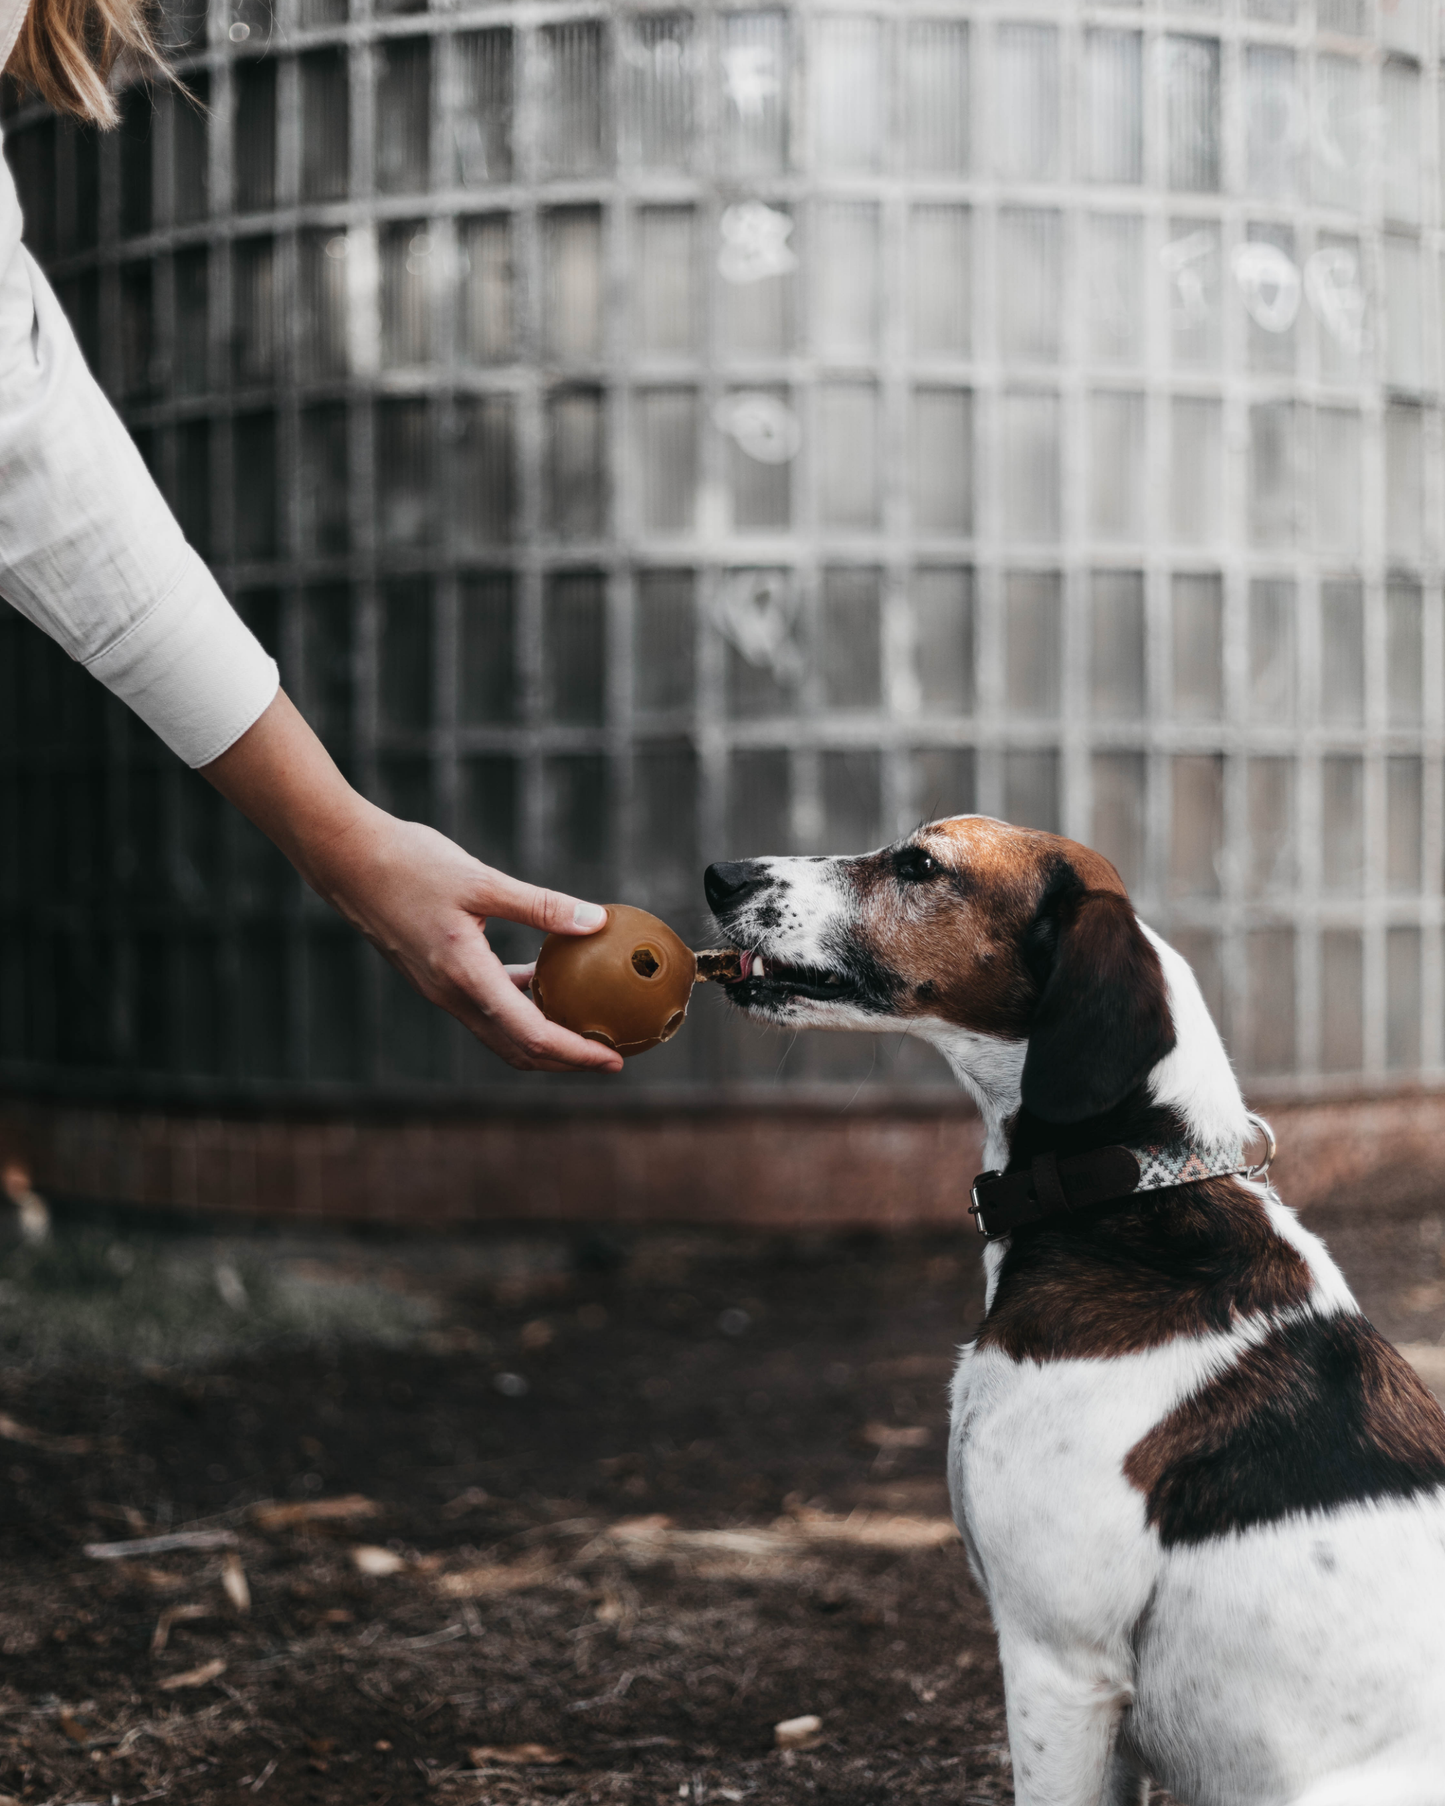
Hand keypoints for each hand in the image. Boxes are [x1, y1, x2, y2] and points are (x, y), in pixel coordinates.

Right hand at [202, 692, 621, 1073]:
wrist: (347, 860)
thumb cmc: (410, 864)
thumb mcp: (481, 880)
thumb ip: (541, 905)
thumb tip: (597, 921)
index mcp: (465, 977)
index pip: (532, 1034)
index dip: (576, 1052)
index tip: (614, 1060)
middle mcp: (451, 995)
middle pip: (518, 1049)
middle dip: (567, 1061)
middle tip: (611, 1057)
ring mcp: (440, 991)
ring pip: (501, 1034)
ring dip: (544, 1039)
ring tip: (585, 1025)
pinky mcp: (435, 977)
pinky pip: (486, 1007)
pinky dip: (519, 1006)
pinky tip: (543, 979)